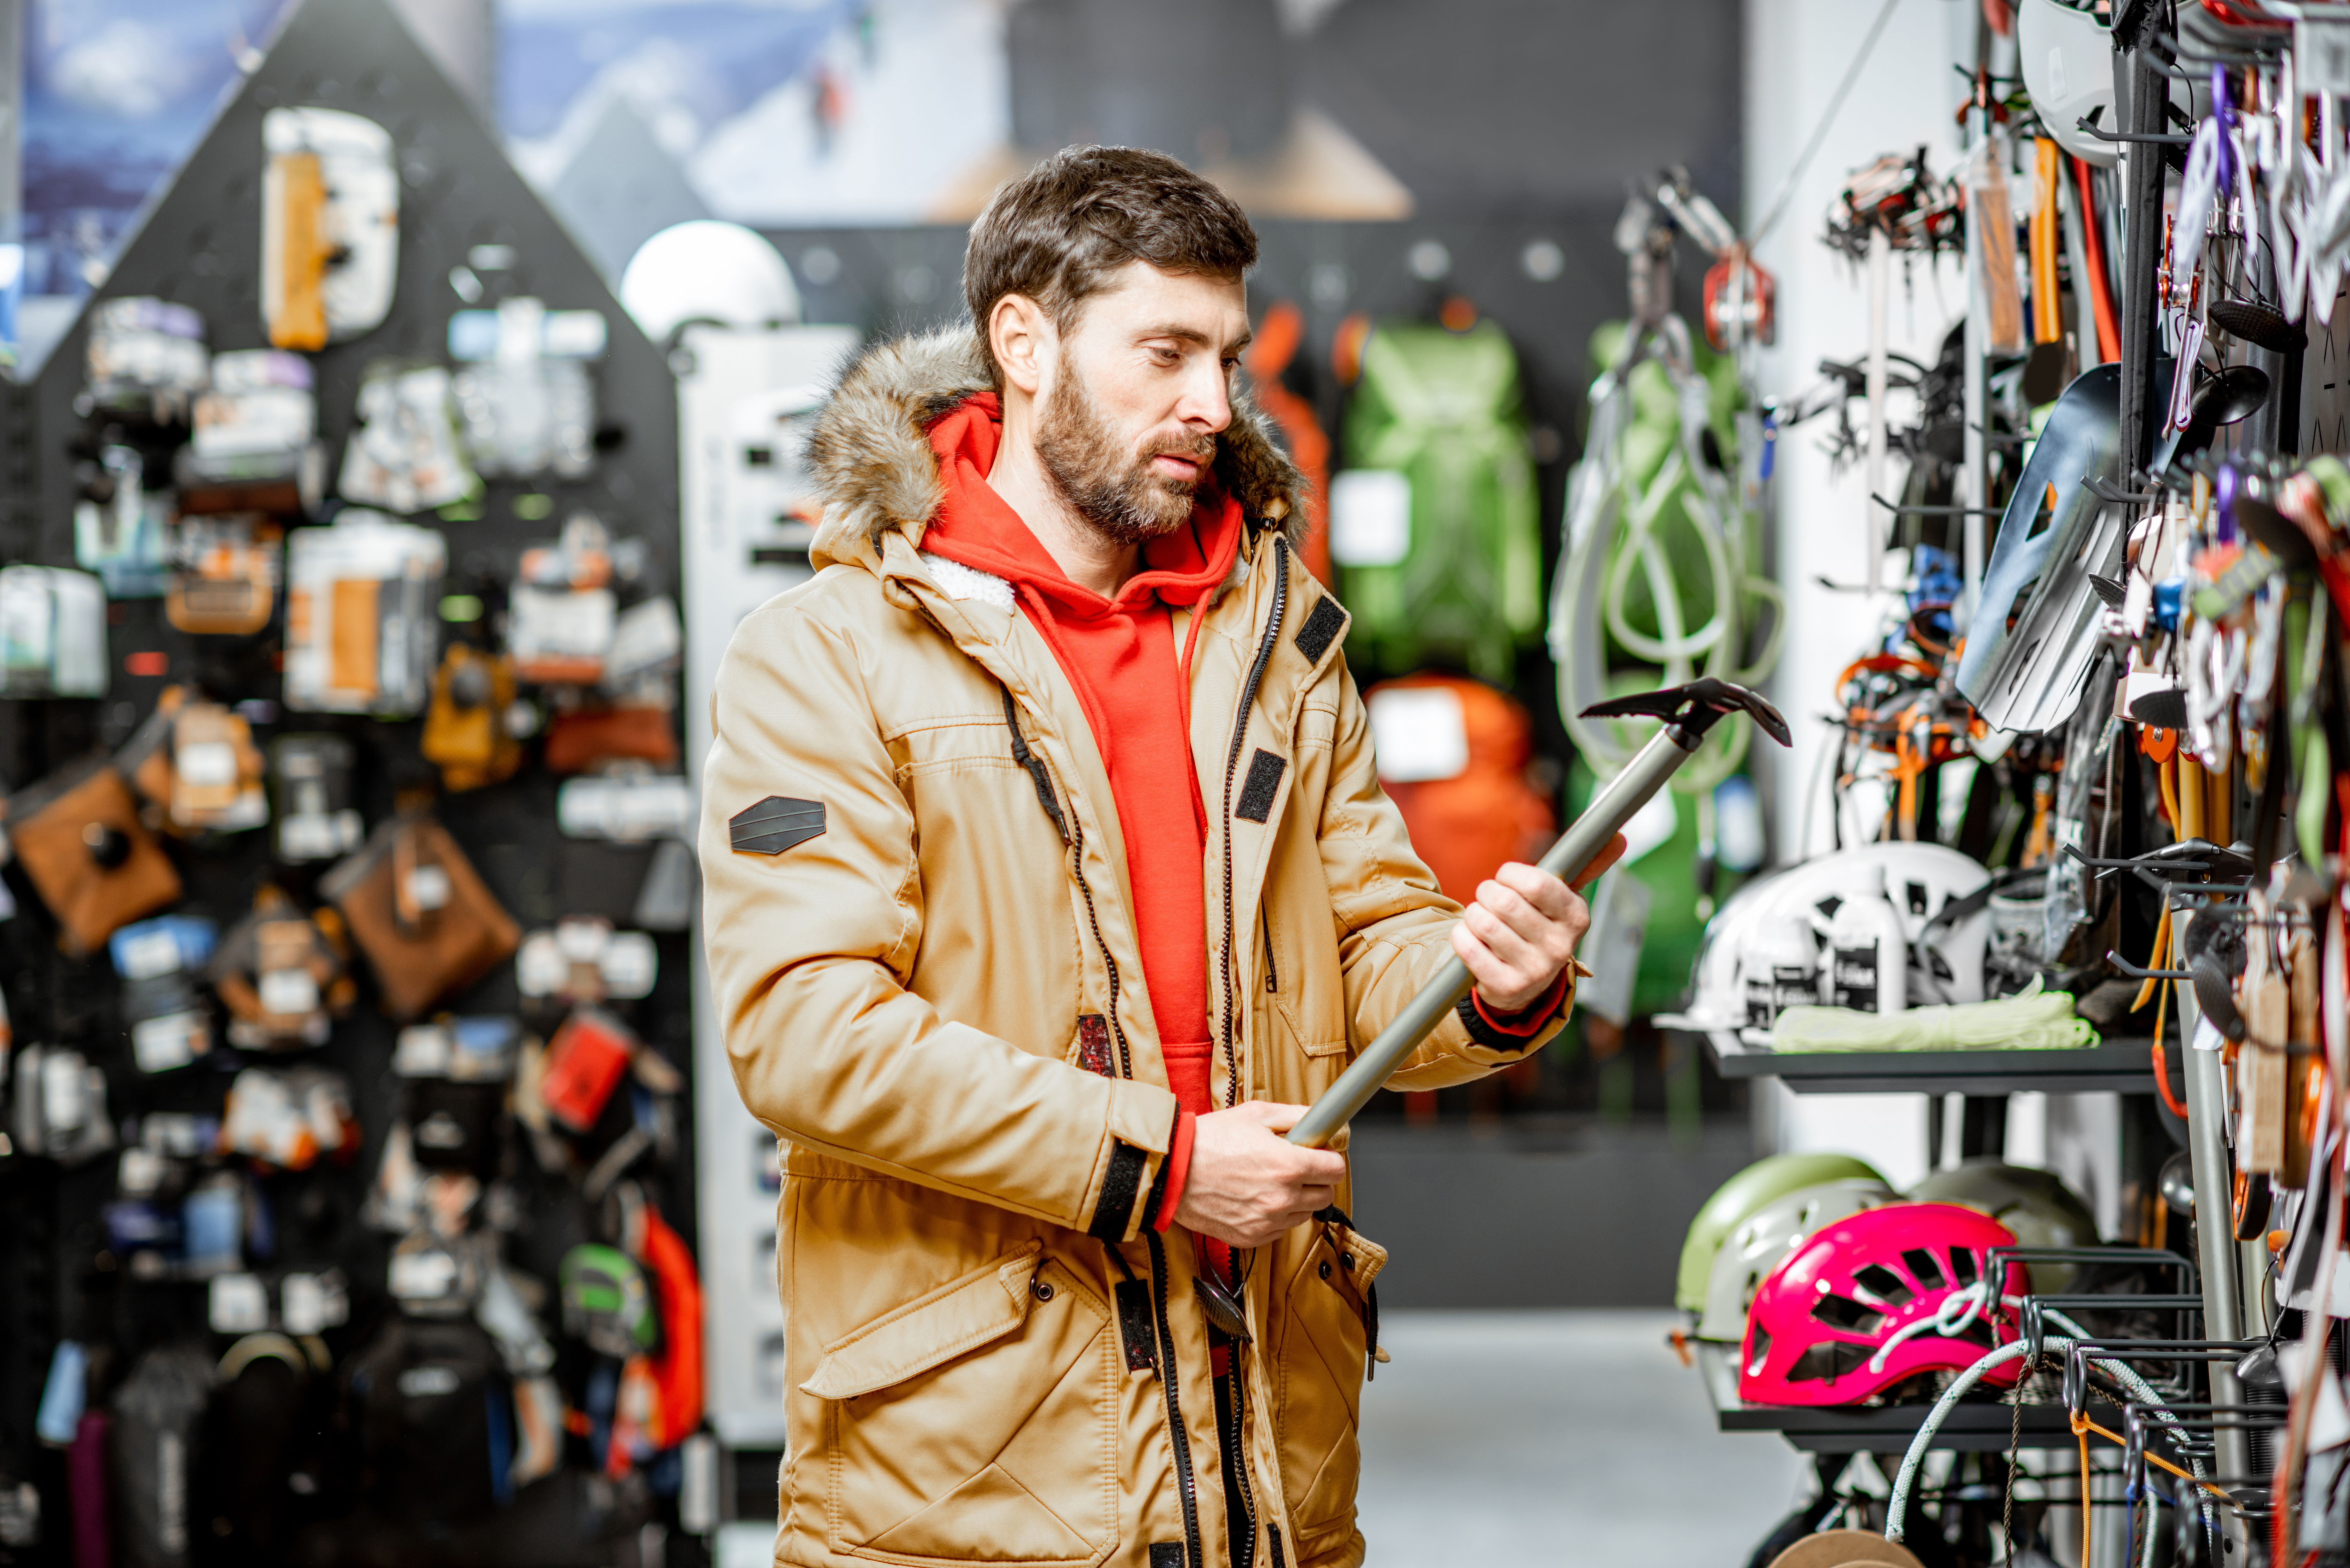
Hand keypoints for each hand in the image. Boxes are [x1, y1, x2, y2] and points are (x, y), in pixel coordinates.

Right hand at [1172, 1102, 1346, 1248]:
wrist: (1173, 1171)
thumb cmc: (1210, 1140)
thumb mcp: (1256, 1114)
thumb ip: (1297, 1116)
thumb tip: (1323, 1120)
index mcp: (1289, 1165)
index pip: (1336, 1170)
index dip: (1328, 1159)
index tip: (1318, 1155)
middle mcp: (1283, 1197)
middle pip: (1325, 1195)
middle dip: (1315, 1179)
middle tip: (1294, 1166)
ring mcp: (1267, 1221)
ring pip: (1304, 1214)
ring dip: (1296, 1199)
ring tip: (1269, 1181)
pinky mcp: (1252, 1237)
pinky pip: (1280, 1229)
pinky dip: (1275, 1215)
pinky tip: (1255, 1197)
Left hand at [1451, 832, 1626, 1014]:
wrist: (1526, 982)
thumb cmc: (1540, 925)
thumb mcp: (1564, 898)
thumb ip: (1586, 865)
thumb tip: (1620, 838)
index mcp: (1576, 918)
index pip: (1535, 883)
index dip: (1510, 874)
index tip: (1506, 877)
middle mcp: (1559, 947)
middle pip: (1504, 902)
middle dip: (1487, 893)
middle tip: (1490, 899)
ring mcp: (1534, 971)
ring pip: (1483, 922)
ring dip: (1474, 914)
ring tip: (1483, 919)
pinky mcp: (1506, 987)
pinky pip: (1467, 947)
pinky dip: (1462, 936)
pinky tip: (1474, 939)